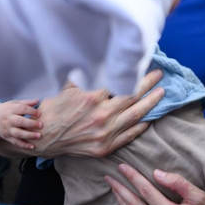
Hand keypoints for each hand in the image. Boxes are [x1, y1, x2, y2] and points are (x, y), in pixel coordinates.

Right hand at [0, 99, 41, 150]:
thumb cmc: (9, 110)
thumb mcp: (15, 103)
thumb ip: (26, 103)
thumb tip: (37, 100)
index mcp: (11, 109)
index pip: (21, 109)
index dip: (31, 111)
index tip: (39, 114)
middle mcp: (8, 119)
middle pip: (20, 122)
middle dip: (31, 124)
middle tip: (41, 125)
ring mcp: (8, 129)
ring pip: (18, 133)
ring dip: (29, 135)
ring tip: (39, 136)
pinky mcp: (8, 137)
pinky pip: (16, 142)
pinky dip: (24, 145)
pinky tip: (33, 146)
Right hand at [19, 70, 164, 158]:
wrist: (43, 136)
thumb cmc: (54, 108)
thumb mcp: (68, 84)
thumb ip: (87, 73)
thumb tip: (100, 57)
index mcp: (93, 97)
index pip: (122, 81)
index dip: (136, 72)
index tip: (146, 65)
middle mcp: (102, 115)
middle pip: (134, 97)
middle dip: (150, 84)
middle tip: (160, 75)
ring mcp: (105, 134)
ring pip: (136, 116)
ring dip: (151, 104)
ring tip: (162, 93)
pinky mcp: (105, 148)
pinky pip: (129, 136)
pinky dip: (141, 126)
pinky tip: (149, 118)